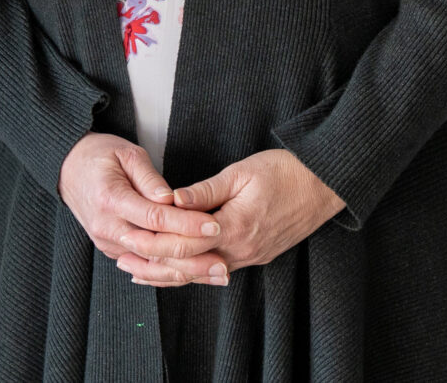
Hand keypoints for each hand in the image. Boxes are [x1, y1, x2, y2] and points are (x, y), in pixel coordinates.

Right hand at [58, 133, 221, 280]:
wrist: (67, 169)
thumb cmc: (99, 155)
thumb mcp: (126, 153)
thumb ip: (149, 177)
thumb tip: (172, 200)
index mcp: (110, 199)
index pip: (154, 219)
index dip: (186, 225)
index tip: (213, 226)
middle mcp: (107, 226)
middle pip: (154, 249)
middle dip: (192, 257)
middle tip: (223, 262)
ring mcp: (107, 242)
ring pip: (150, 265)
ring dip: (184, 272)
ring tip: (216, 274)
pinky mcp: (110, 249)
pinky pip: (142, 266)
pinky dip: (168, 272)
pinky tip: (193, 276)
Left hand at [113, 148, 343, 286]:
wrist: (324, 185)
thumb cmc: (284, 172)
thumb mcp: (241, 172)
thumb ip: (205, 190)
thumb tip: (171, 198)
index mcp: (235, 226)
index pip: (184, 242)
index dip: (154, 240)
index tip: (128, 237)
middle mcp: (242, 250)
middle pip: (189, 265)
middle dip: (153, 265)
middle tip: (122, 261)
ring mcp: (250, 257)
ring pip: (202, 274)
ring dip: (169, 275)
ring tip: (138, 273)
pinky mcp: (257, 256)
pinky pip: (217, 270)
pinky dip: (193, 273)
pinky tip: (177, 272)